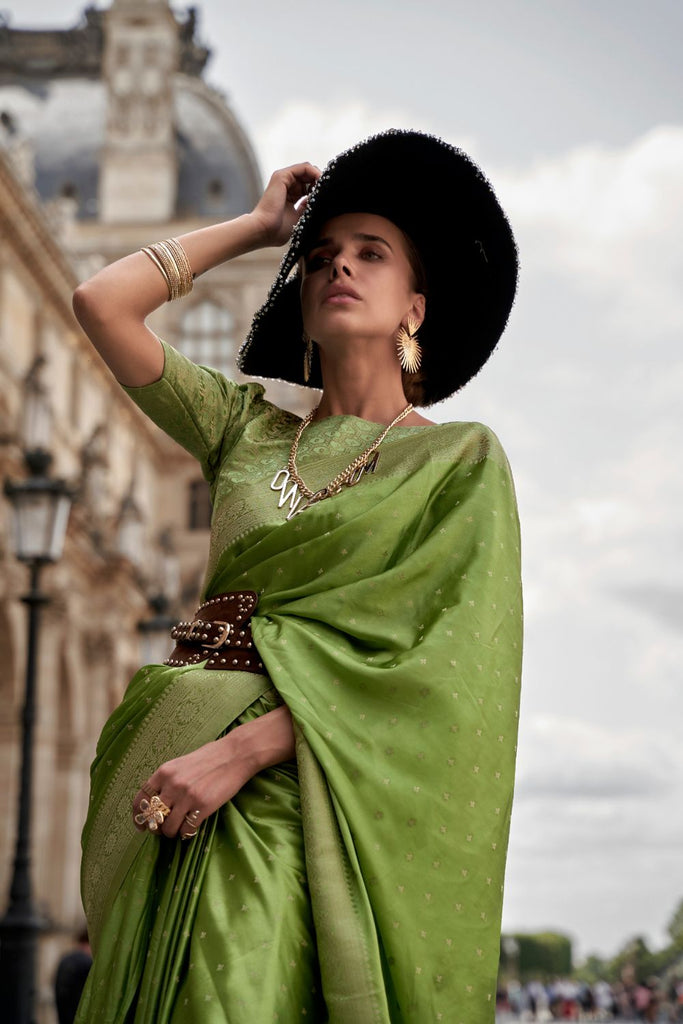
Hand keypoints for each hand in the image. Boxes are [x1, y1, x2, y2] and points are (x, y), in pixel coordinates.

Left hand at [132, 705, 294, 838]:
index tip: (141, 826)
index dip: (138, 817)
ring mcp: (187, 796)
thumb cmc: (210, 757)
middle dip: (156, 828)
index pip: (140, 800)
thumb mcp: (181, 764)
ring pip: (168, 828)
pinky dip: (187, 833)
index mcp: (164, 772)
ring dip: (172, 833)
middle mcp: (172, 785)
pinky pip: (186, 830)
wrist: (235, 754)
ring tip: (179, 829)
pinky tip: (192, 828)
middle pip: (153, 818)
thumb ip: (167, 780)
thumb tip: (156, 803)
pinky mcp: (203, 806)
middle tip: (163, 830)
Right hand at [251, 162, 320, 246]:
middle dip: (320, 183)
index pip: (308, 188)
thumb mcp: (300, 218)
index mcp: (289, 196)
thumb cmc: (278, 230)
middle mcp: (285, 186)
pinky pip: (305, 167)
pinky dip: (315, 173)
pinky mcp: (282, 176)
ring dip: (319, 178)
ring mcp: (283, 179)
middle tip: (329, 193)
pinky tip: (321, 183)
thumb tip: (322, 201)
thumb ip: (309, 207)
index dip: (319, 191)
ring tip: (325, 189)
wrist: (264, 230)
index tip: (327, 199)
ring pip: (308, 170)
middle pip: (309, 177)